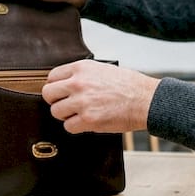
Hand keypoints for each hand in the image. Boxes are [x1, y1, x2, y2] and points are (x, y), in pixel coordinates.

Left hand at [42, 60, 158, 133]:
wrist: (145, 100)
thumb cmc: (129, 85)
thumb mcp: (103, 69)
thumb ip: (82, 75)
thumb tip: (65, 84)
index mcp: (81, 68)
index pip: (52, 77)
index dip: (55, 87)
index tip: (60, 93)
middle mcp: (78, 83)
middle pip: (48, 94)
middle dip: (56, 101)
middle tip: (66, 105)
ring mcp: (82, 102)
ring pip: (56, 112)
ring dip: (66, 115)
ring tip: (80, 114)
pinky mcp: (88, 119)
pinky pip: (68, 126)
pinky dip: (76, 127)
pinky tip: (87, 122)